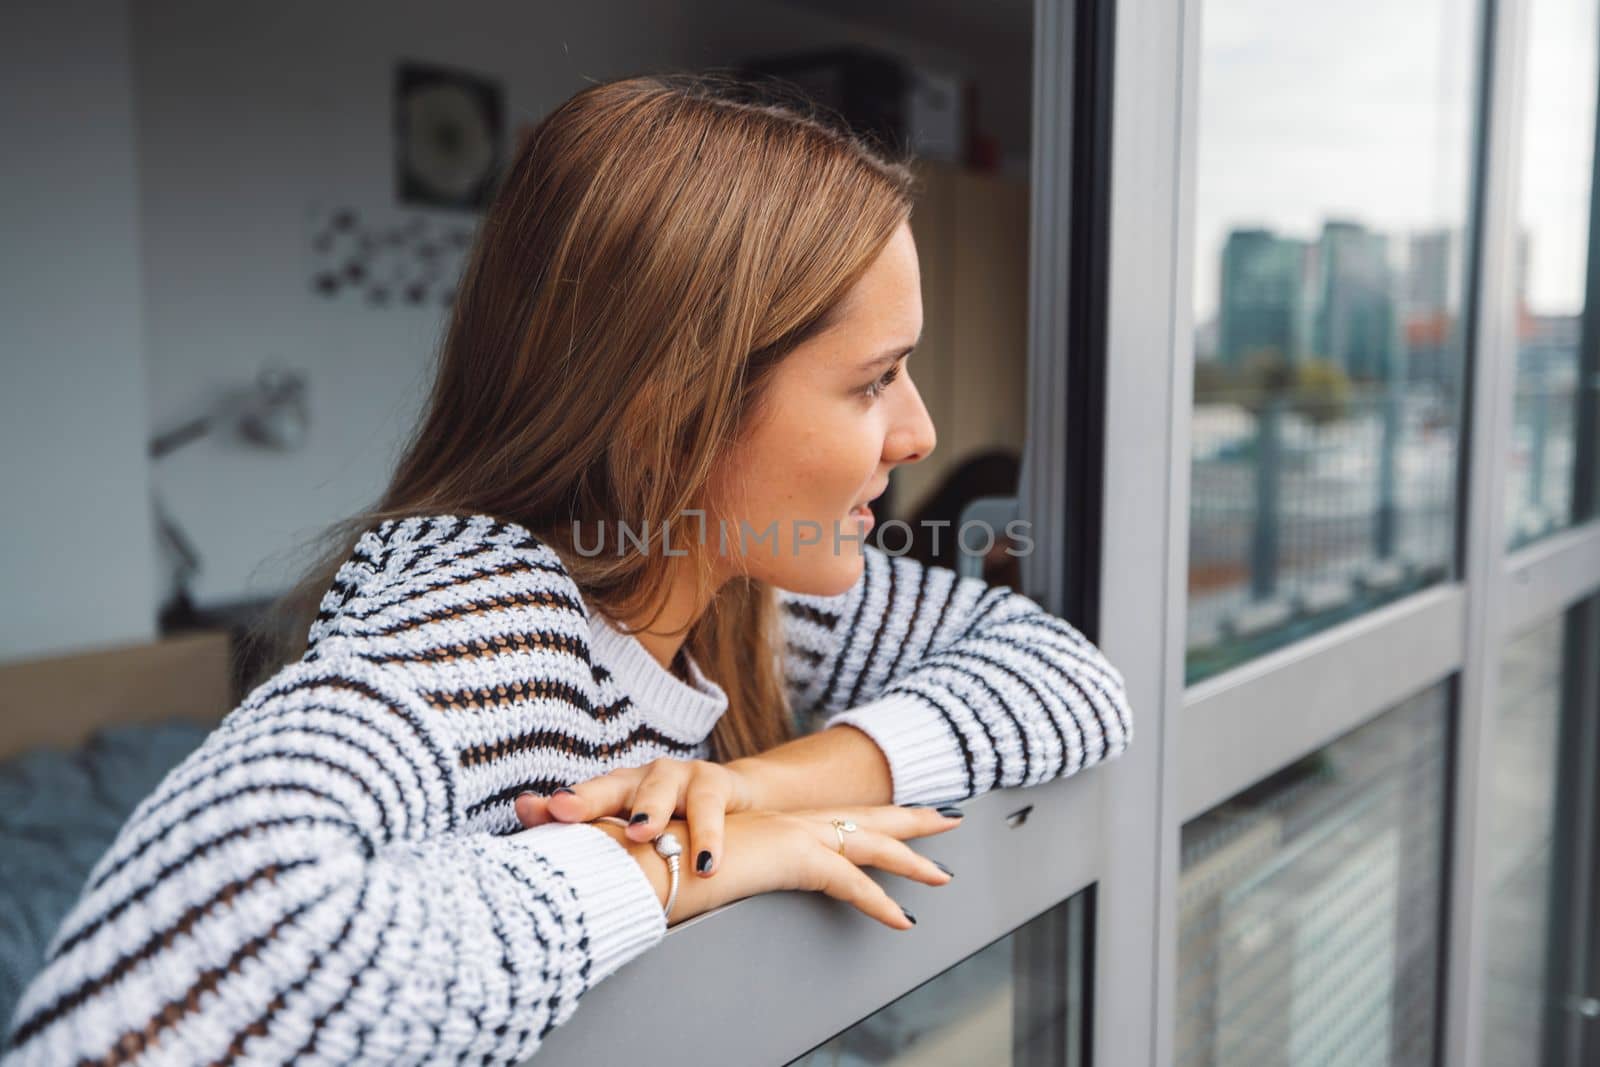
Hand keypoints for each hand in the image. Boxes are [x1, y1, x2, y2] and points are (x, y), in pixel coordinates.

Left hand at [515, 757, 766, 877]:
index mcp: (615, 793)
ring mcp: (678, 776)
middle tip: (565, 809)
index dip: (555, 806)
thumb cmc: (674, 823)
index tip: (528, 810)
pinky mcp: (714, 782)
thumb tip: (527, 819)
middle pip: (609, 786)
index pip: (579, 800)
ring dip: (650, 809)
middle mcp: (641, 779)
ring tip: (642, 833)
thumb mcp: (636, 832)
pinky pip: (709, 809)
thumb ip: (591, 834)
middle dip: (587, 798)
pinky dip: (707, 837)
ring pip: (660, 789)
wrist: (738, 805)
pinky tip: (705, 864)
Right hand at [593, 804, 960, 929]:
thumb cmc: (652, 855)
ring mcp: (791, 836)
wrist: (638, 846)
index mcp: (768, 825)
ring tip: (943, 873)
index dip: (864, 818)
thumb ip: (705, 870)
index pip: (828, 820)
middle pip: (861, 820)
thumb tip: (695, 883)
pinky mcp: (791, 857)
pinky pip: (849, 883)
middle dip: (906, 820)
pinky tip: (903, 921)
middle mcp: (784, 823)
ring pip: (867, 845)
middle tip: (946, 818)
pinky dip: (878, 902)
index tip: (894, 818)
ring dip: (910, 859)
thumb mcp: (689, 863)